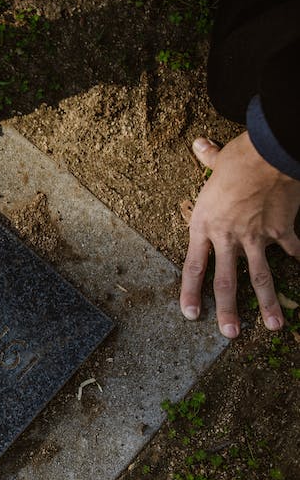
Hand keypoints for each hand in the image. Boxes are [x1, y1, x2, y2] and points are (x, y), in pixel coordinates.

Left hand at [180, 132, 299, 336]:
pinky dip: (299, 260)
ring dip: (267, 303)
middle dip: (227, 310)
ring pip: (260, 277)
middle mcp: (227, 236)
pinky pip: (292, 251)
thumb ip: (207, 159)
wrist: (269, 154)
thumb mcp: (216, 162)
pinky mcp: (281, 231)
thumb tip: (200, 144)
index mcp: (203, 225)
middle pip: (225, 281)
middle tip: (229, 334)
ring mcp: (255, 237)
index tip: (192, 314)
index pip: (193, 266)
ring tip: (272, 326)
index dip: (191, 293)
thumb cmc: (239, 158)